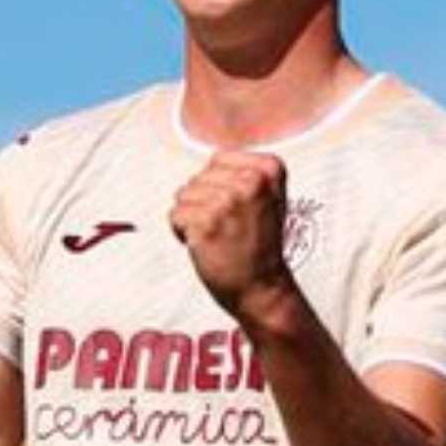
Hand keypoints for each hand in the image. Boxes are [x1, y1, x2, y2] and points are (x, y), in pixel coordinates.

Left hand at [169, 150, 297, 323]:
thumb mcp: (268, 197)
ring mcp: (228, 202)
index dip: (218, 186)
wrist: (261, 288)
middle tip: (227, 228)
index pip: (217, 161)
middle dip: (203, 203)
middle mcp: (252, 181)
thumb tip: (211, 157)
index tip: (239, 211)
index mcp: (270, 168)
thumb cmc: (259, 243)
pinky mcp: (206, 223)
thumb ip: (245, 171)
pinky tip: (204, 246)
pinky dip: (183, 233)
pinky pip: (175, 216)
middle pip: (197, 177)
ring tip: (217, 237)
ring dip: (192, 219)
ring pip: (183, 195)